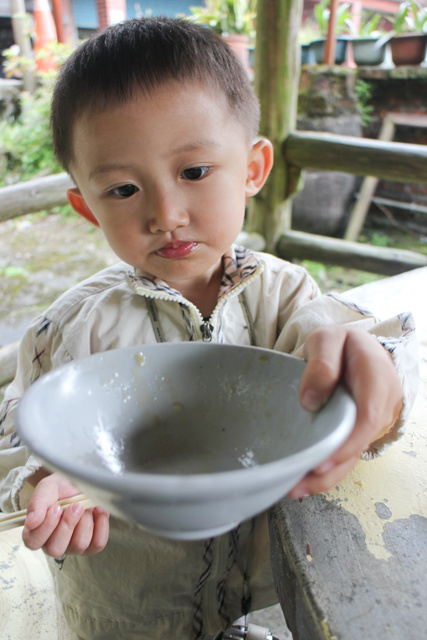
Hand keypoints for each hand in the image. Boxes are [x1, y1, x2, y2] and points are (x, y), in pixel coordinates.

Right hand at [22, 472, 108, 557]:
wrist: (84, 481)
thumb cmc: (62, 487)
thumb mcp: (47, 488)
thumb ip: (37, 503)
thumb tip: (31, 522)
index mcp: (36, 532)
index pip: (33, 542)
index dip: (46, 526)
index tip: (56, 507)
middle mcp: (52, 543)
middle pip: (56, 549)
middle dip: (67, 525)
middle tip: (74, 505)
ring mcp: (72, 547)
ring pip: (78, 545)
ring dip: (84, 521)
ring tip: (84, 506)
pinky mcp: (92, 545)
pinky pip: (97, 544)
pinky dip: (100, 525)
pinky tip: (97, 510)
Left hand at [288, 325, 402, 497]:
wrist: (357, 348)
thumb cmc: (342, 344)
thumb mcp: (329, 339)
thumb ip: (322, 363)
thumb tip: (311, 400)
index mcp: (377, 378)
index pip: (368, 415)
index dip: (347, 441)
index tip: (322, 459)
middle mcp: (382, 405)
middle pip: (360, 443)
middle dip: (331, 468)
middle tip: (297, 483)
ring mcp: (373, 423)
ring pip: (353, 455)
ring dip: (325, 477)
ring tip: (294, 488)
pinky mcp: (359, 432)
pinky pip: (347, 454)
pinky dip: (326, 471)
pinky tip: (303, 482)